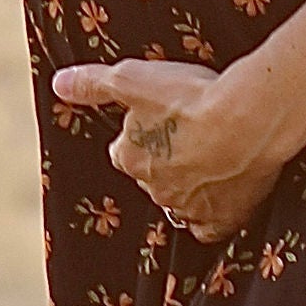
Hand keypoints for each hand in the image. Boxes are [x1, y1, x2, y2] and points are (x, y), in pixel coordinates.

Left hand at [50, 55, 293, 241]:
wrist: (247, 121)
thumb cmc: (190, 98)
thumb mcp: (132, 79)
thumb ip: (93, 83)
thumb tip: (59, 84)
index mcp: (130, 158)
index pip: (125, 151)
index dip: (141, 136)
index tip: (159, 121)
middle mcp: (154, 188)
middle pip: (154, 176)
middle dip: (166, 160)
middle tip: (189, 135)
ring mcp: (188, 207)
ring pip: (180, 200)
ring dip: (190, 185)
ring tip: (210, 160)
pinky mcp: (221, 219)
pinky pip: (209, 227)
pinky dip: (212, 216)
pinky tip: (221, 199)